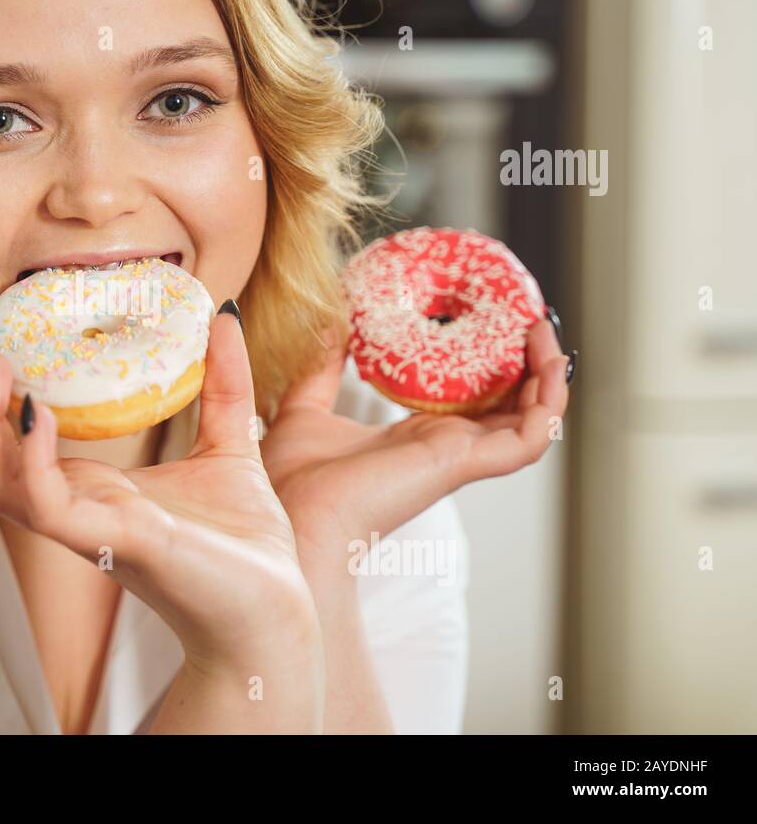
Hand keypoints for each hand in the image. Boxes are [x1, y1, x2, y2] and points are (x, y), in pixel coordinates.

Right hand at [0, 310, 322, 711]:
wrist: (276, 612)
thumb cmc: (246, 547)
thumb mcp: (233, 445)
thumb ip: (226, 382)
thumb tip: (225, 314)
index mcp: (92, 488)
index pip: (8, 445)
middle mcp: (76, 508)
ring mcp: (87, 526)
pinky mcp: (113, 541)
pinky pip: (44, 505)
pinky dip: (30, 459)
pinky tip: (38, 414)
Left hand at [261, 318, 571, 564]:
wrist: (288, 520)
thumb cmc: (291, 484)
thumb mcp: (304, 410)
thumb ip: (317, 371)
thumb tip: (325, 324)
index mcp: (414, 439)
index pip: (470, 402)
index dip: (491, 366)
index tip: (496, 321)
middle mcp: (444, 448)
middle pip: (509, 407)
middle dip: (528, 364)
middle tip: (530, 316)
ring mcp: (457, 458)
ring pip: (530, 421)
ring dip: (546, 375)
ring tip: (544, 329)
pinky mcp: (462, 465)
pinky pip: (529, 439)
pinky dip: (548, 403)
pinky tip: (548, 364)